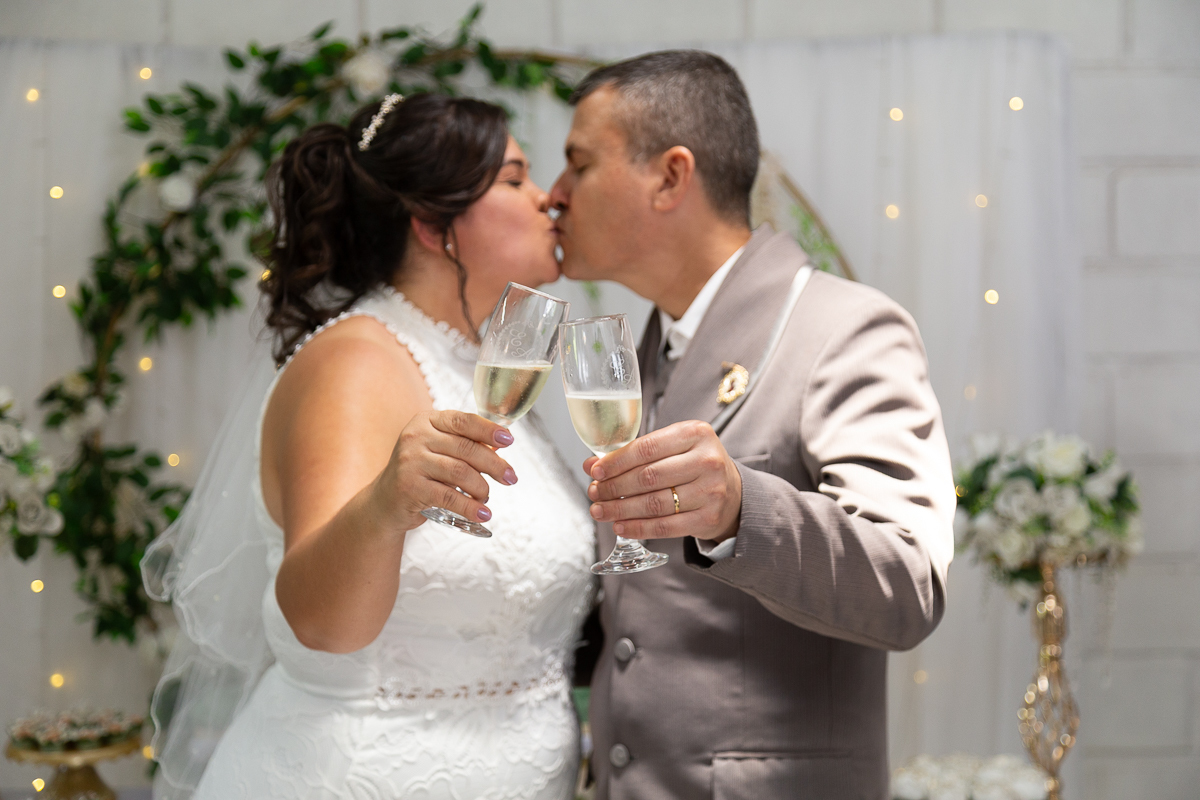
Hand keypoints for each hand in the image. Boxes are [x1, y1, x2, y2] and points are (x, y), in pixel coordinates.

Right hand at [372, 410, 516, 531]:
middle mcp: (416, 437)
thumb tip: (500, 446)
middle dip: (495, 465)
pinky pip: (448, 496)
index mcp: (426, 421)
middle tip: (511, 478)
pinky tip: (482, 514)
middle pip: (466, 448)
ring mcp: (410, 461)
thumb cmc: (420, 473)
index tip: (509, 440)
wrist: (385, 501)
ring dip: (482, 488)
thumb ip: (464, 444)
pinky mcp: (409, 487)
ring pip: (461, 472)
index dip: (489, 430)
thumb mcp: (438, 451)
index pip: (463, 421)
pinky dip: (470, 507)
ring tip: (486, 498)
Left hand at [584, 420, 741, 541]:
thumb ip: (633, 453)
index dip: (616, 462)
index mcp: (695, 433)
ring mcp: (710, 491)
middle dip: (614, 487)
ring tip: (600, 511)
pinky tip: (621, 526)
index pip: (647, 447)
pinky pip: (665, 526)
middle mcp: (707, 460)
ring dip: (621, 510)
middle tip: (594, 493)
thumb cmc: (694, 465)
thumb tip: (591, 465)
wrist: (733, 492)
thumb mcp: (671, 448)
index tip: (596, 472)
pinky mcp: (708, 518)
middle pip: (648, 477)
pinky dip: (638, 528)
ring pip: (654, 503)